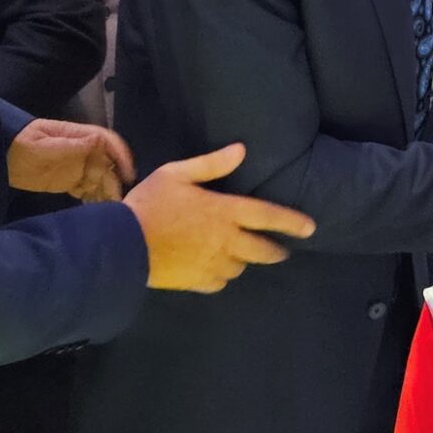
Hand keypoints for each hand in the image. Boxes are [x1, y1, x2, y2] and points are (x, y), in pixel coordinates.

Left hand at [7, 119, 135, 201]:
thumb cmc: (21, 144)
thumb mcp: (43, 144)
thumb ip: (69, 145)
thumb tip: (98, 140)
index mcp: (78, 137)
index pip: (107, 142)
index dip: (120, 156)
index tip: (128, 173)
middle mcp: (83, 152)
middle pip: (107, 165)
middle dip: (114, 181)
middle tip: (117, 200)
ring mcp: (77, 167)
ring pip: (100, 179)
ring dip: (107, 192)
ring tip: (110, 209)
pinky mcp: (69, 182)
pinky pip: (88, 190)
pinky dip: (95, 199)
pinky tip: (97, 210)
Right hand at [123, 143, 316, 291]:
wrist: (122, 246)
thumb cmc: (149, 204)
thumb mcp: (176, 174)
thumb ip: (211, 164)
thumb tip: (241, 150)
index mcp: (224, 212)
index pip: (267, 216)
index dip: (291, 222)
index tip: (310, 228)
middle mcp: (226, 241)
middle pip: (263, 250)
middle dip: (276, 251)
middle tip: (281, 250)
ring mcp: (214, 264)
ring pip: (242, 266)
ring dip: (244, 260)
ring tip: (239, 254)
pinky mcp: (199, 282)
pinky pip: (221, 281)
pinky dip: (222, 274)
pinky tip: (215, 268)